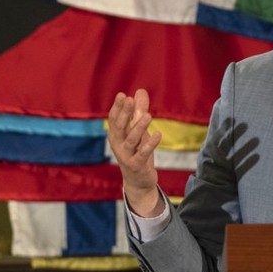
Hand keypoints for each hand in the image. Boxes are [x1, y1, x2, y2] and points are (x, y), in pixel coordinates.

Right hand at [107, 89, 163, 216]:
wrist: (138, 181)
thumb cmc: (137, 151)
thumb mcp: (138, 131)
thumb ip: (139, 111)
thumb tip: (140, 91)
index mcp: (116, 135)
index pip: (114, 119)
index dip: (118, 107)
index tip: (122, 95)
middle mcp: (118, 144)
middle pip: (120, 127)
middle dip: (125, 113)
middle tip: (130, 100)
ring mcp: (126, 155)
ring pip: (132, 139)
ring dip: (139, 127)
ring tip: (148, 115)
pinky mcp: (137, 165)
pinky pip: (143, 153)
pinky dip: (150, 144)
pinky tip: (158, 134)